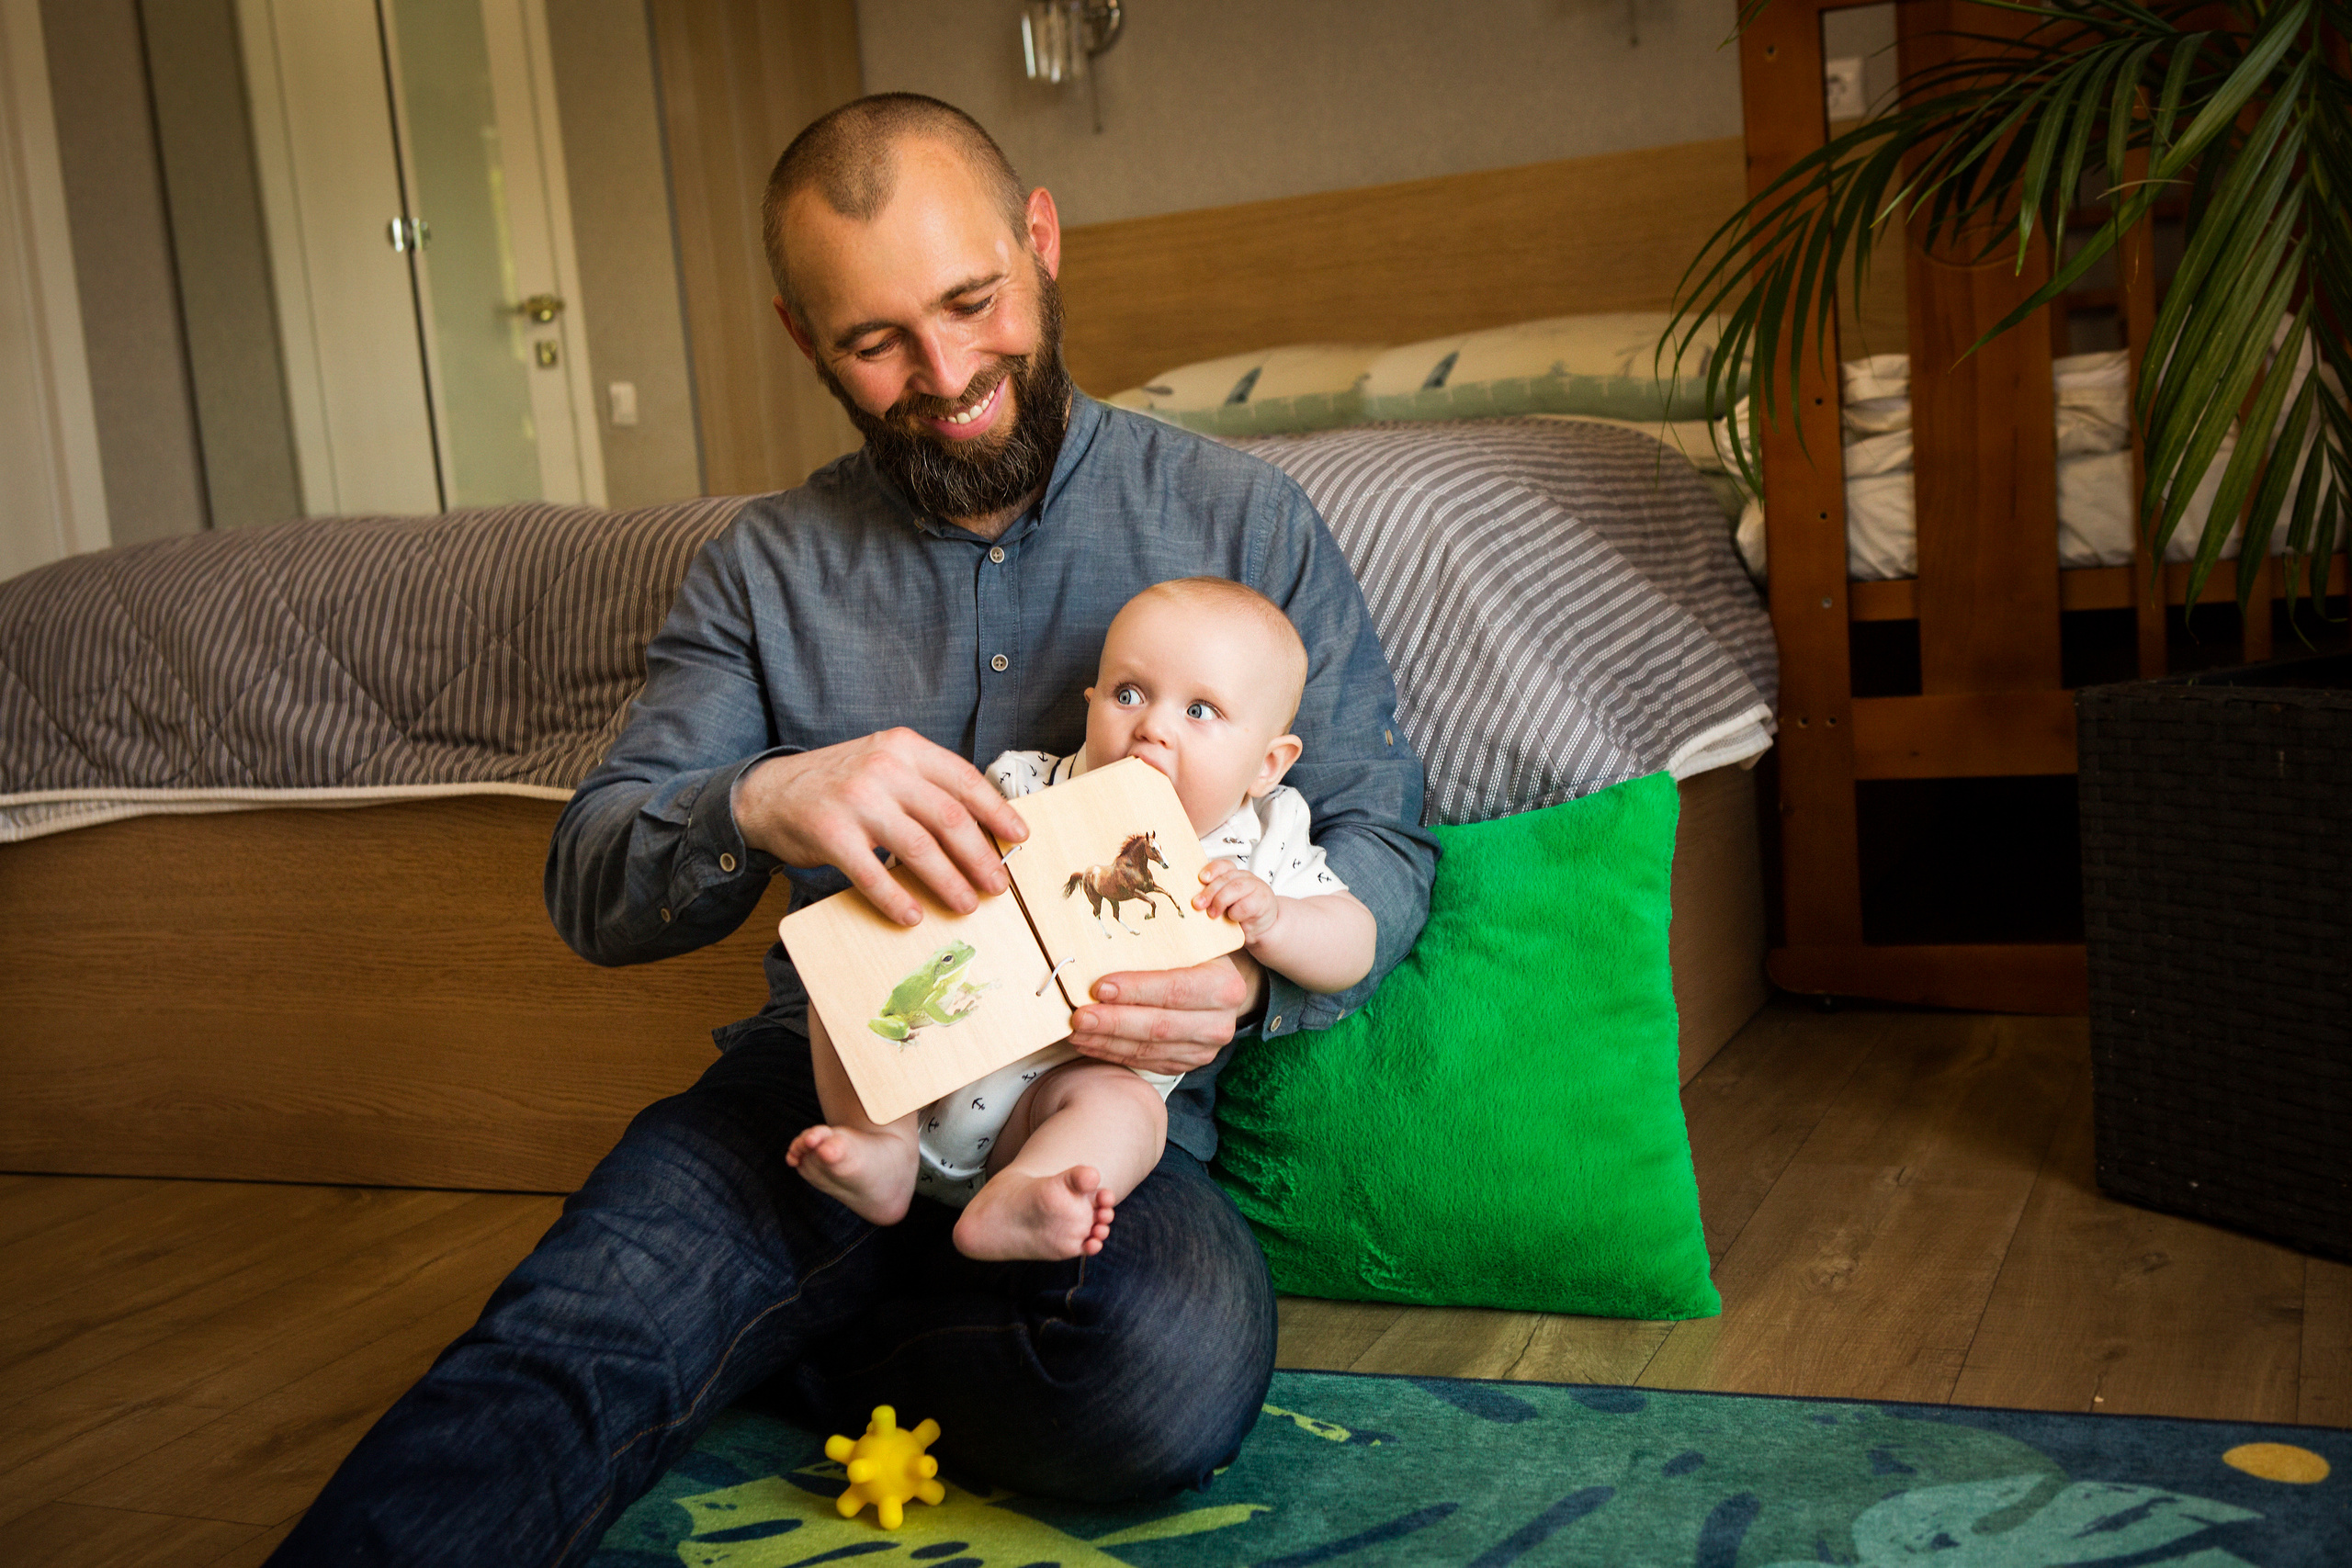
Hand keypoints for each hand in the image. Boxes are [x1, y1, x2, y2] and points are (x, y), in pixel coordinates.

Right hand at [734, 729, 1027, 925]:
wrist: (771, 792)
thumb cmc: (840, 784)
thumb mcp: (885, 763)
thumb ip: (926, 784)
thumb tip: (984, 826)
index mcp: (906, 747)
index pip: (964, 780)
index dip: (997, 812)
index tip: (1019, 838)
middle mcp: (885, 768)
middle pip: (950, 818)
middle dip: (981, 857)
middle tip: (998, 885)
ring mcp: (857, 799)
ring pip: (920, 848)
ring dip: (949, 883)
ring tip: (966, 905)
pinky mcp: (831, 833)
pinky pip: (873, 874)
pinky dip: (896, 899)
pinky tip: (912, 915)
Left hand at [1067, 952, 1265, 1076]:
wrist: (1221, 990)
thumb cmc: (1197, 958)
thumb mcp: (1190, 943)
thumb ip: (1159, 945)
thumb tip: (1105, 944)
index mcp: (1224, 986)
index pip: (1175, 990)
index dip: (1136, 990)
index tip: (1099, 988)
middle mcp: (1219, 1023)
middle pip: (1159, 1026)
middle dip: (1113, 1022)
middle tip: (1079, 1016)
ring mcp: (1203, 1050)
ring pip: (1147, 1049)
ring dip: (1106, 1041)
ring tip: (1076, 1030)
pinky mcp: (1185, 1064)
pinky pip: (1144, 1062)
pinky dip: (1112, 1053)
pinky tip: (1089, 1042)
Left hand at [1195, 859, 1280, 945]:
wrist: (1261, 927)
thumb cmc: (1240, 914)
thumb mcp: (1224, 904)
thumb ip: (1212, 898)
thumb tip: (1195, 902)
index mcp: (1233, 875)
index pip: (1223, 865)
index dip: (1212, 870)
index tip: (1202, 879)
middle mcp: (1245, 878)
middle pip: (1226, 878)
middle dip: (1210, 891)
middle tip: (1199, 904)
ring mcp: (1256, 888)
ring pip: (1235, 888)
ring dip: (1220, 901)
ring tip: (1213, 914)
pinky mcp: (1262, 901)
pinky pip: (1246, 904)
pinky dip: (1236, 913)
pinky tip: (1233, 917)